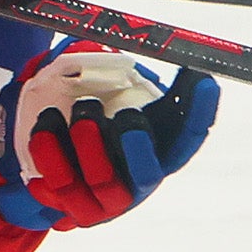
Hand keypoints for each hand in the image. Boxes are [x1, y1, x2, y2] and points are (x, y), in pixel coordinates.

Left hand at [0, 43, 215, 228]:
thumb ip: (133, 81)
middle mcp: (137, 182)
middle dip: (138, 148)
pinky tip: (46, 123)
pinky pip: (60, 184)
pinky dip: (52, 152)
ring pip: (103, 181)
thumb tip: (145, 44)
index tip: (204, 80)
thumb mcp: (118, 102)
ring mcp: (105, 201)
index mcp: (158, 154)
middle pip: (149, 174)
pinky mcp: (70, 207)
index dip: (200, 113)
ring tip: (79, 112)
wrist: (54, 162)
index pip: (188, 139)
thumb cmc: (97, 125)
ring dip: (90, 145)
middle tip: (128, 118)